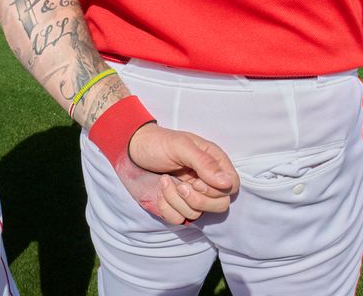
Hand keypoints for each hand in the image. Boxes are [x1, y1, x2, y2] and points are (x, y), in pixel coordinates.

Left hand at [114, 123, 239, 224]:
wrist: (131, 150)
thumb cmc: (158, 143)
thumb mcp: (181, 146)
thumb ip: (205, 163)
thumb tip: (227, 183)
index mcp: (213, 162)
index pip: (232, 186)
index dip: (217, 189)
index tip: (198, 180)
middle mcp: (206, 180)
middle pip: (220, 205)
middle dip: (197, 199)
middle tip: (181, 185)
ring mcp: (191, 195)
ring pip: (197, 214)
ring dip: (176, 200)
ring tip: (165, 181)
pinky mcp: (175, 205)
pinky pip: (179, 219)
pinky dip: (166, 208)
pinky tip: (160, 190)